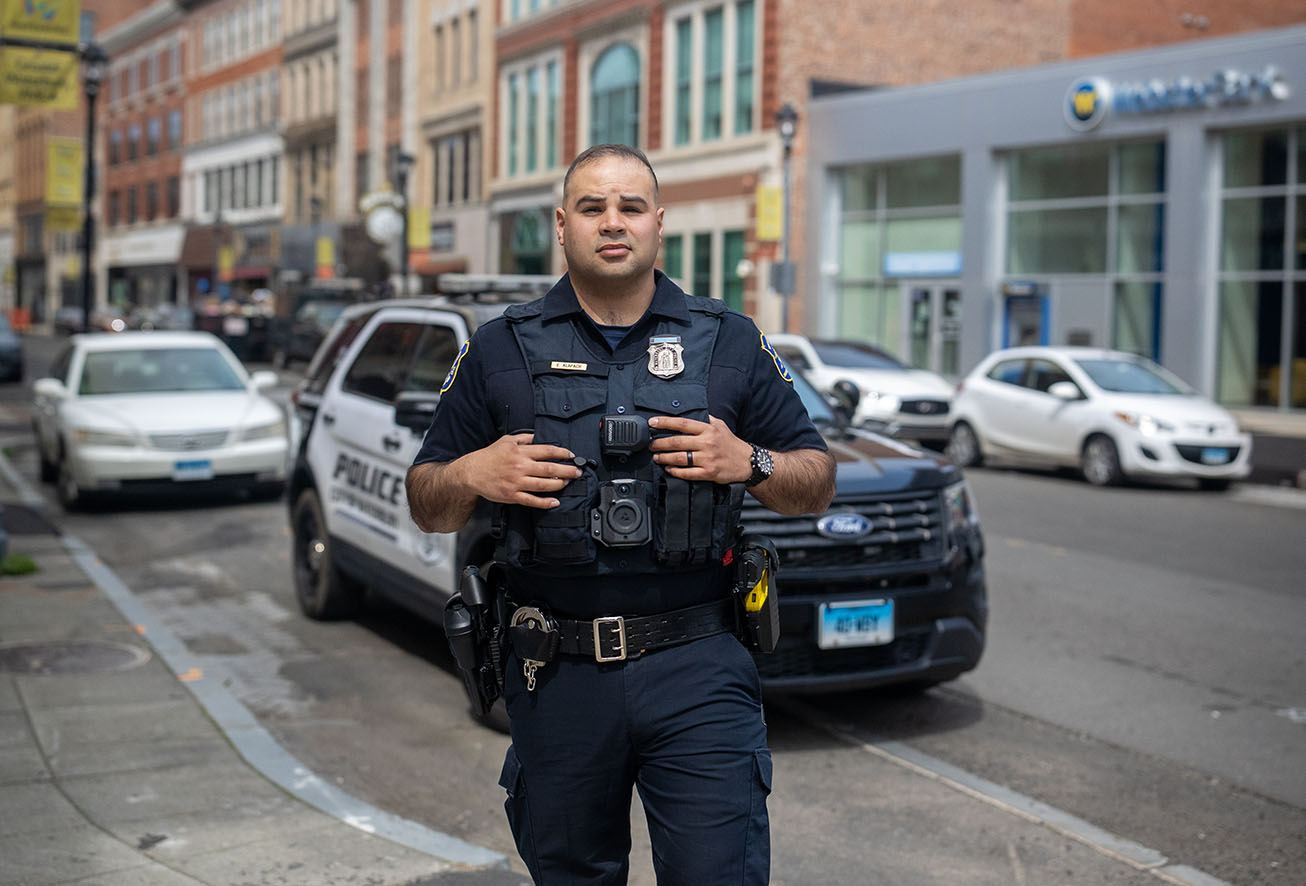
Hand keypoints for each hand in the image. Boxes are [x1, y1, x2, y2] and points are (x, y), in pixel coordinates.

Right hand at [463, 433, 581, 508]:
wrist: (471, 472)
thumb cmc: (489, 456)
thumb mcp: (507, 441)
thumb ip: (525, 438)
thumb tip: (539, 436)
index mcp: (520, 453)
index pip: (546, 451)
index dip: (562, 453)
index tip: (571, 455)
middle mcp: (520, 467)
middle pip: (549, 469)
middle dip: (567, 470)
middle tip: (578, 471)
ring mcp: (517, 482)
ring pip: (544, 485)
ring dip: (559, 484)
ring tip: (568, 482)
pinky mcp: (512, 495)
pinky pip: (532, 500)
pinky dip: (545, 502)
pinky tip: (555, 501)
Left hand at [649, 415, 751, 483]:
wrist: (747, 462)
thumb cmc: (731, 443)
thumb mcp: (720, 425)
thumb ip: (705, 419)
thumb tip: (689, 411)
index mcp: (708, 429)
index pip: (682, 423)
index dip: (665, 423)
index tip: (652, 423)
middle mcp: (707, 443)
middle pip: (677, 442)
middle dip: (659, 443)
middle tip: (650, 444)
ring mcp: (707, 459)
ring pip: (679, 458)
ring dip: (664, 457)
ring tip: (656, 457)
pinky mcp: (709, 473)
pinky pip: (687, 473)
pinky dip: (675, 471)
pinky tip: (668, 468)